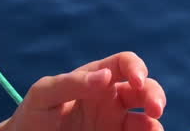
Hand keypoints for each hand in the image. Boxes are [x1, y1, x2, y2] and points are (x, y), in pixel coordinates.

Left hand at [5, 52, 165, 130]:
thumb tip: (106, 76)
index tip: (138, 80)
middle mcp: (112, 100)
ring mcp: (115, 125)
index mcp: (98, 79)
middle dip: (155, 96)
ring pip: (147, 121)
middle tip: (155, 109)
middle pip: (145, 90)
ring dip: (155, 124)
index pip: (125, 64)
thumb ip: (73, 82)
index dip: (136, 68)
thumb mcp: (45, 93)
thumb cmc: (33, 115)